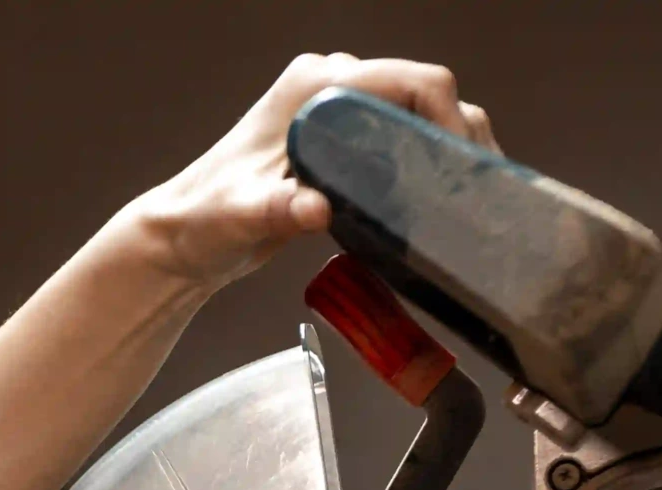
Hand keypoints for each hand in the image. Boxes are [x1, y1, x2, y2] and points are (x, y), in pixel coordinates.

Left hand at [120, 54, 496, 291]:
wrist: (183, 237)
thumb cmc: (205, 221)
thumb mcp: (242, 217)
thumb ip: (277, 211)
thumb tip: (313, 209)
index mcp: (316, 88)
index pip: (409, 80)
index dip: (451, 117)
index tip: (466, 166)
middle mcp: (331, 86)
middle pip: (423, 93)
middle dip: (459, 135)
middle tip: (478, 191)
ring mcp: (336, 110)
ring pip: (416, 114)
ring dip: (446, 149)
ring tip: (466, 199)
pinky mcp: (339, 139)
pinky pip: (400, 136)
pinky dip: (425, 160)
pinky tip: (436, 199)